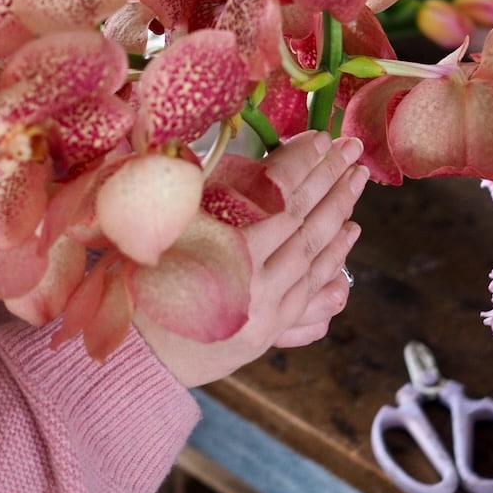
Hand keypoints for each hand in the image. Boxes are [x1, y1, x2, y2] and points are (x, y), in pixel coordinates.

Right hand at [137, 131, 367, 386]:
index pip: (281, 195)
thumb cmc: (144, 284)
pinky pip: (310, 296)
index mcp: (226, 248)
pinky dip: (330, 269)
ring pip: (314, 261)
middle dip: (334, 186)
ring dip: (338, 224)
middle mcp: (252, 281)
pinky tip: (342, 250)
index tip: (323, 139)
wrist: (139, 354)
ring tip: (353, 190)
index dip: (305, 164)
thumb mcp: (170, 230)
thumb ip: (206, 195)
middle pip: (306, 226)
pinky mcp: (269, 332)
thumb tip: (247, 160)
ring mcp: (265, 311)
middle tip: (354, 156)